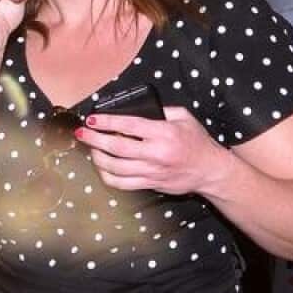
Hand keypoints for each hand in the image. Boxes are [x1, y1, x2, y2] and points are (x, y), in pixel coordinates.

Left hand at [75, 106, 232, 194]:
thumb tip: (139, 108)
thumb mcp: (185, 118)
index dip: (107, 122)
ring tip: (90, 148)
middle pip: (116, 148)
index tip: (92, 119)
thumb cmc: (197, 143)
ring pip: (115, 168)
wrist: (210, 171)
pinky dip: (107, 176)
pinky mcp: (150, 184)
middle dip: (94, 140)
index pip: (128, 126)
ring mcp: (151, 172)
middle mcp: (155, 154)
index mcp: (163, 134)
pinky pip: (122, 184)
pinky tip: (101, 168)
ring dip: (97, 158)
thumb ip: (163, 111)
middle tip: (82, 133)